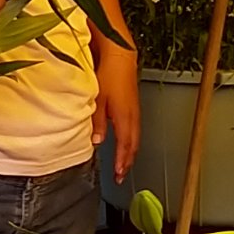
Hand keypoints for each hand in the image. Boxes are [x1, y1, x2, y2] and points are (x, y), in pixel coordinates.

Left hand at [94, 60, 140, 177]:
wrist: (120, 57)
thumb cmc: (109, 75)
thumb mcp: (98, 100)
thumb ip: (98, 122)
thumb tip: (97, 141)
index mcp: (124, 117)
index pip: (125, 145)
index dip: (122, 161)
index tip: (118, 174)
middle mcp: (133, 117)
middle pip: (133, 145)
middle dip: (127, 162)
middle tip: (121, 176)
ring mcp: (135, 112)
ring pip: (135, 138)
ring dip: (130, 153)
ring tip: (124, 165)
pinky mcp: (134, 106)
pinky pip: (135, 130)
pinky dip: (131, 142)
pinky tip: (125, 144)